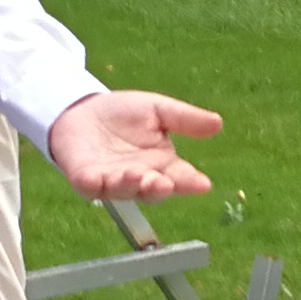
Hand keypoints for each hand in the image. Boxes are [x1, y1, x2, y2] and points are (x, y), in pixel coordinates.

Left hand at [48, 89, 221, 201]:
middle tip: (166, 183)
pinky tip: (97, 180)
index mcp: (161, 165)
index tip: (203, 184)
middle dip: (159, 188)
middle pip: (152, 190)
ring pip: (123, 191)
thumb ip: (184, 119)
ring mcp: (111, 181)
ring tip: (139, 176)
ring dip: (131, 185)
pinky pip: (90, 186)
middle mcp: (139, 178)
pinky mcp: (85, 179)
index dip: (190, 183)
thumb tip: (218, 123)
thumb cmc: (123, 114)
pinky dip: (94, 185)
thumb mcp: (157, 110)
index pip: (180, 178)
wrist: (82, 108)